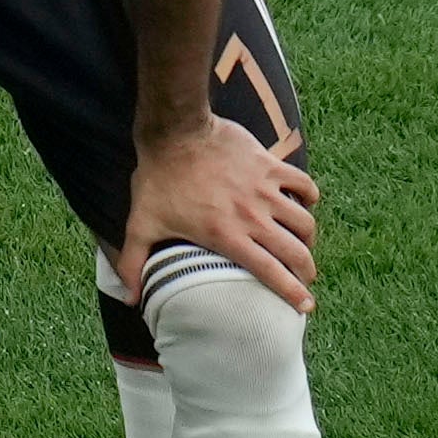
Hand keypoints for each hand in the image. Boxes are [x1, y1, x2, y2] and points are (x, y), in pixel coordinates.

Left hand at [125, 117, 318, 309]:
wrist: (174, 131)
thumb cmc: (157, 179)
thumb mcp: (140, 224)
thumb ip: (134, 263)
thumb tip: (129, 299)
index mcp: (226, 236)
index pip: (270, 272)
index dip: (292, 292)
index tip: (306, 306)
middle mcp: (252, 217)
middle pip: (295, 251)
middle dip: (306, 271)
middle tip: (305, 277)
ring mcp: (264, 190)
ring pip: (304, 222)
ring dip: (308, 238)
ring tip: (303, 244)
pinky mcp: (269, 165)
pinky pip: (303, 184)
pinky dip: (309, 196)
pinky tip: (304, 202)